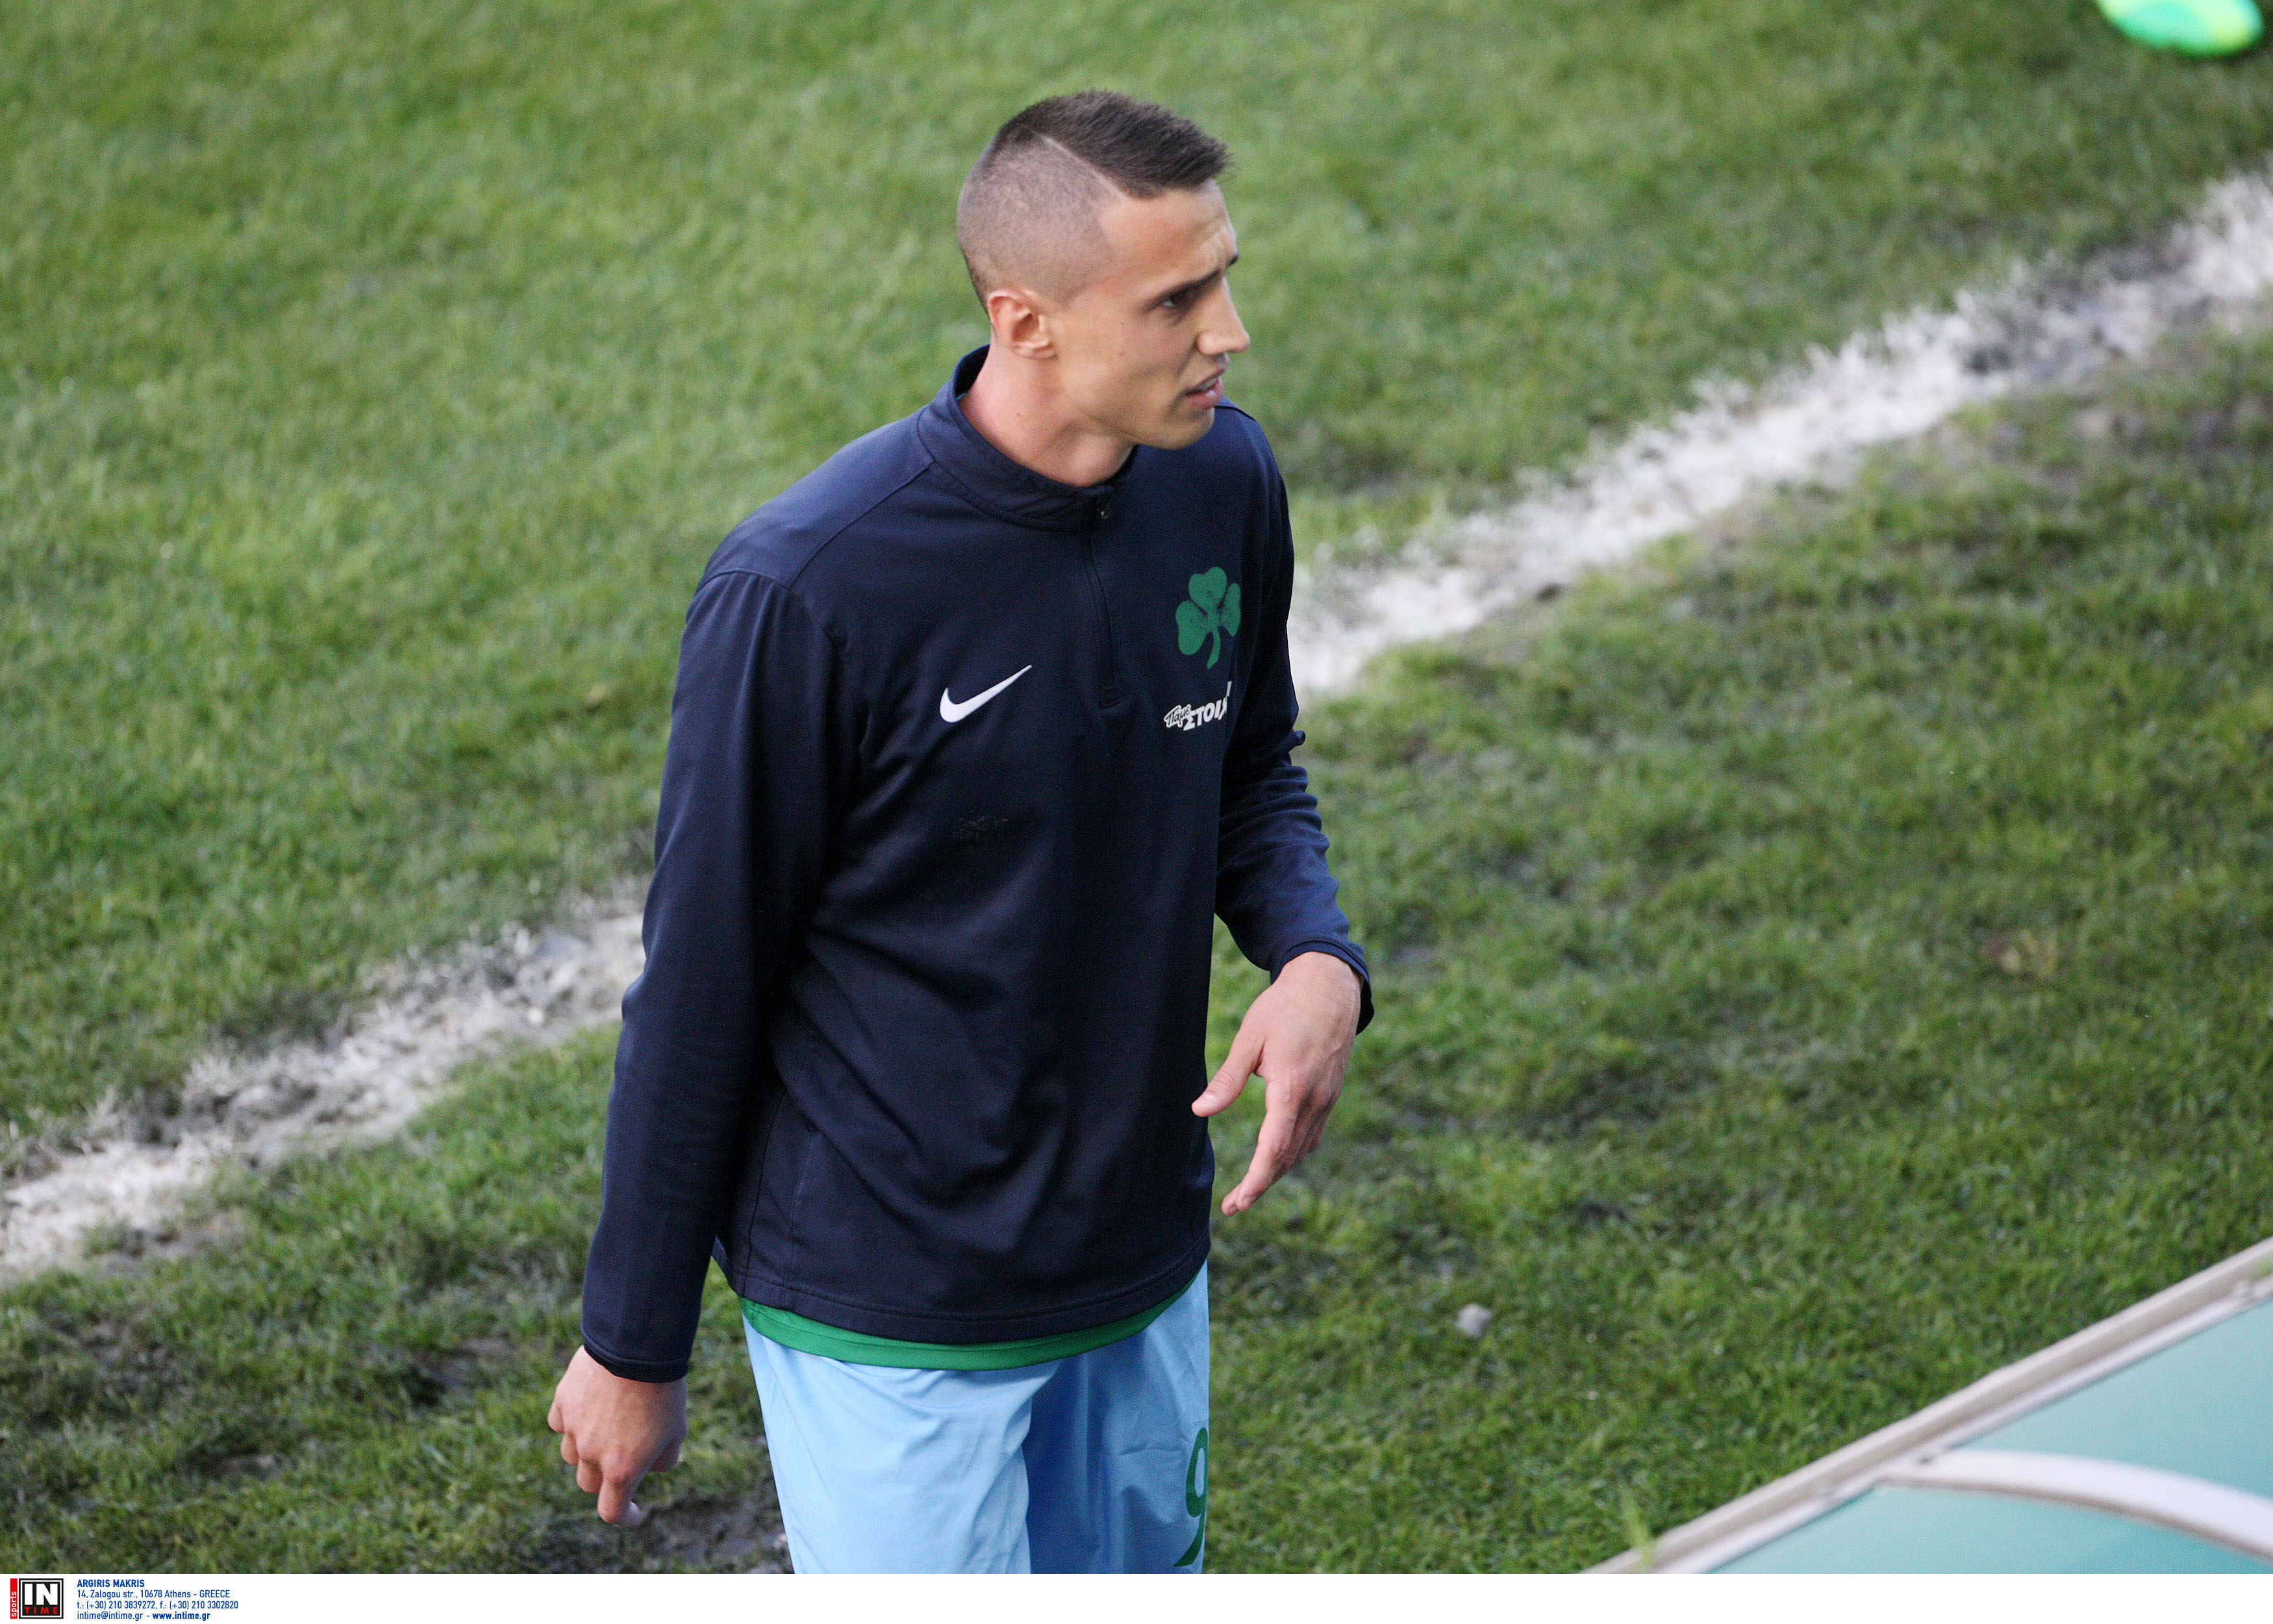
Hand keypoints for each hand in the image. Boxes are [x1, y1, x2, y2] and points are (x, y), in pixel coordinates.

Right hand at [547, 1346, 687, 1525]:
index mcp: (621, 1469)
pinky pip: (561, 1422)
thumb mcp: (677, 1431)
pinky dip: (572, 1421)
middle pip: (589, 1483)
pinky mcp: (562, 1402)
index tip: (633, 1513)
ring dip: (586, 1450)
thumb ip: (662, 1459)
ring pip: (571, 1454)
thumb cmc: (663, 1391)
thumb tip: (648, 1467)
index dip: (624, 1516)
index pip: (612, 1511)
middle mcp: (592, 1455)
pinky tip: (589, 1406)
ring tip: (608, 1425)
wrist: (638, 1348)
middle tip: (622, 1458)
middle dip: (605, 1478)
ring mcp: (573, 1429)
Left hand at [1192, 951, 1362, 1214]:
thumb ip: (1227, 1079)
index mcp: (1292, 1088)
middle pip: (1287, 1157)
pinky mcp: (1331, 1094)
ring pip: (1302, 1150)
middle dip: (1261, 1186)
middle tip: (1233, 1206)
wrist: (1329, 986)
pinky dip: (1293, 1154)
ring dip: (1276, 1173)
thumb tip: (1199, 1111)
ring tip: (1250, 1189)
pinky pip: (1312, 1135)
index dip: (1255, 1181)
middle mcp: (1315, 1100)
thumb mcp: (1249, 1038)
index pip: (1273, 1149)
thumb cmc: (1283, 1008)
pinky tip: (1276, 1159)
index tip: (1237, 1203)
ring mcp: (1327, 1099)